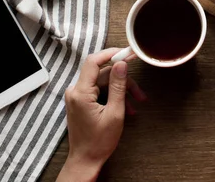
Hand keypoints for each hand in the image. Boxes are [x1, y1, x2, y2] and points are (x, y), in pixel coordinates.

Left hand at [57, 48, 146, 181]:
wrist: (85, 160)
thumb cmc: (98, 142)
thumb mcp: (115, 112)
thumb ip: (118, 86)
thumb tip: (121, 65)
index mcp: (80, 93)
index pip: (93, 62)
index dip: (111, 54)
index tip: (126, 53)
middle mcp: (75, 91)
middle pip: (102, 74)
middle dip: (123, 81)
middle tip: (139, 90)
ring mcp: (77, 96)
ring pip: (103, 83)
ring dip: (120, 91)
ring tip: (136, 103)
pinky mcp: (81, 102)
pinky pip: (99, 91)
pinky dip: (112, 96)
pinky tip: (126, 108)